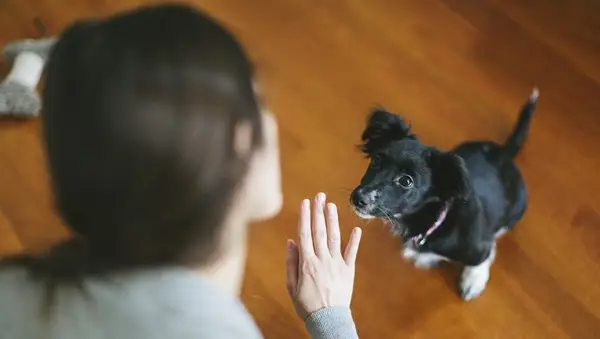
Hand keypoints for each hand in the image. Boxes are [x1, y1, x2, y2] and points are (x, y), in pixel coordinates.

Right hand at [286, 192, 361, 319]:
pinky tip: (356, 228)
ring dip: (333, 220)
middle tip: (319, 195)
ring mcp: (336, 264)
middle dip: (319, 211)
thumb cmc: (306, 304)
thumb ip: (291, 262)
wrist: (328, 320)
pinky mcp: (348, 270)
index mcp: (307, 262)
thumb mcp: (291, 285)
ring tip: (331, 205)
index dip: (305, 216)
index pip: (305, 234)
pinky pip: (352, 253)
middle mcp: (322, 259)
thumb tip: (291, 241)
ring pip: (334, 237)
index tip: (305, 202)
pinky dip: (354, 241)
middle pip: (319, 231)